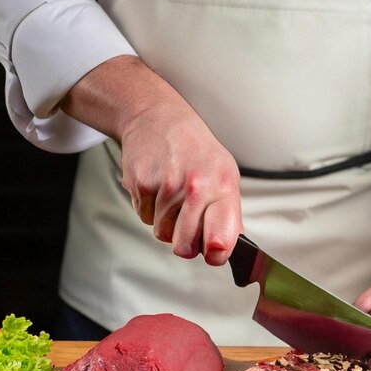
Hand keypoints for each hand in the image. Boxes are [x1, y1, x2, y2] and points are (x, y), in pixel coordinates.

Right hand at [61, 55, 241, 264]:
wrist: (158, 118)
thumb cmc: (196, 150)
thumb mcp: (224, 174)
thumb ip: (229, 212)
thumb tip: (229, 245)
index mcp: (223, 186)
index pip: (222, 236)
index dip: (217, 253)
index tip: (214, 253)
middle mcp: (196, 186)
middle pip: (185, 246)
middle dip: (185, 244)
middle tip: (188, 226)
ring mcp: (167, 186)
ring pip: (162, 233)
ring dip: (166, 222)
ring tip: (172, 195)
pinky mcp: (141, 184)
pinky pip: (145, 218)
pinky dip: (149, 209)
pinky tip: (157, 186)